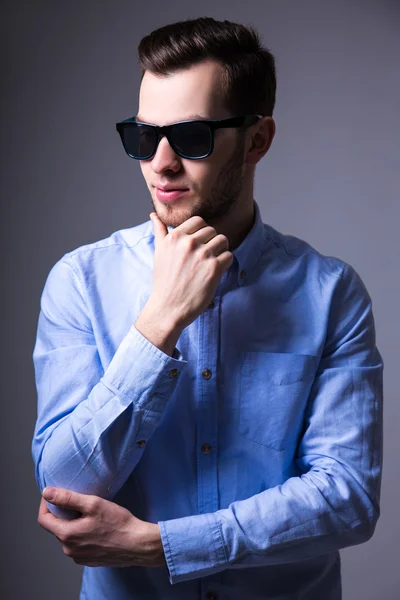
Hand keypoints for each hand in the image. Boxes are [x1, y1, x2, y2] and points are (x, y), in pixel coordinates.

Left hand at [38, 487, 165, 567]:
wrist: (138, 544)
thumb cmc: (118, 523)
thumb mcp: (93, 504)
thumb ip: (68, 498)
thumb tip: (47, 493)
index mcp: (67, 535)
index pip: (43, 520)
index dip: (45, 505)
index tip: (53, 495)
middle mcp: (69, 550)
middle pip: (56, 528)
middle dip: (62, 513)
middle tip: (77, 501)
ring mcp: (79, 557)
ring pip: (68, 537)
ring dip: (73, 524)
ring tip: (90, 514)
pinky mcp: (89, 560)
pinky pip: (78, 545)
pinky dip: (82, 534)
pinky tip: (97, 527)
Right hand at [148, 211, 232, 329]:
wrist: (168, 308)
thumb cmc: (163, 282)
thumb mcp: (159, 253)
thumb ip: (160, 232)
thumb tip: (154, 214)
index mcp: (174, 237)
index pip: (198, 221)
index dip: (201, 233)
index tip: (198, 245)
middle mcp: (188, 243)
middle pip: (212, 230)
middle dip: (211, 242)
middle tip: (204, 258)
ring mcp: (202, 255)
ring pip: (223, 240)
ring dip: (220, 251)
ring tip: (210, 264)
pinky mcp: (214, 268)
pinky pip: (229, 256)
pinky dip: (225, 263)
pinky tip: (214, 272)